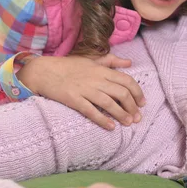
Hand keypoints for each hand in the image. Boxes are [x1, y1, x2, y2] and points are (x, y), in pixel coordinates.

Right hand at [18, 54, 145, 129]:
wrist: (44, 71)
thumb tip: (130, 63)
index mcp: (102, 70)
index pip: (127, 81)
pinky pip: (91, 111)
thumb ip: (111, 61)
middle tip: (137, 117)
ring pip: (109, 103)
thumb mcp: (92, 60)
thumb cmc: (68, 66)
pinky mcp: (74, 99)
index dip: (138, 93)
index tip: (142, 103)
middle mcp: (96, 79)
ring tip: (128, 123)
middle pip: (121, 93)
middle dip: (132, 106)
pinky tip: (111, 127)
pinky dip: (102, 119)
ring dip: (121, 114)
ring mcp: (85, 89)